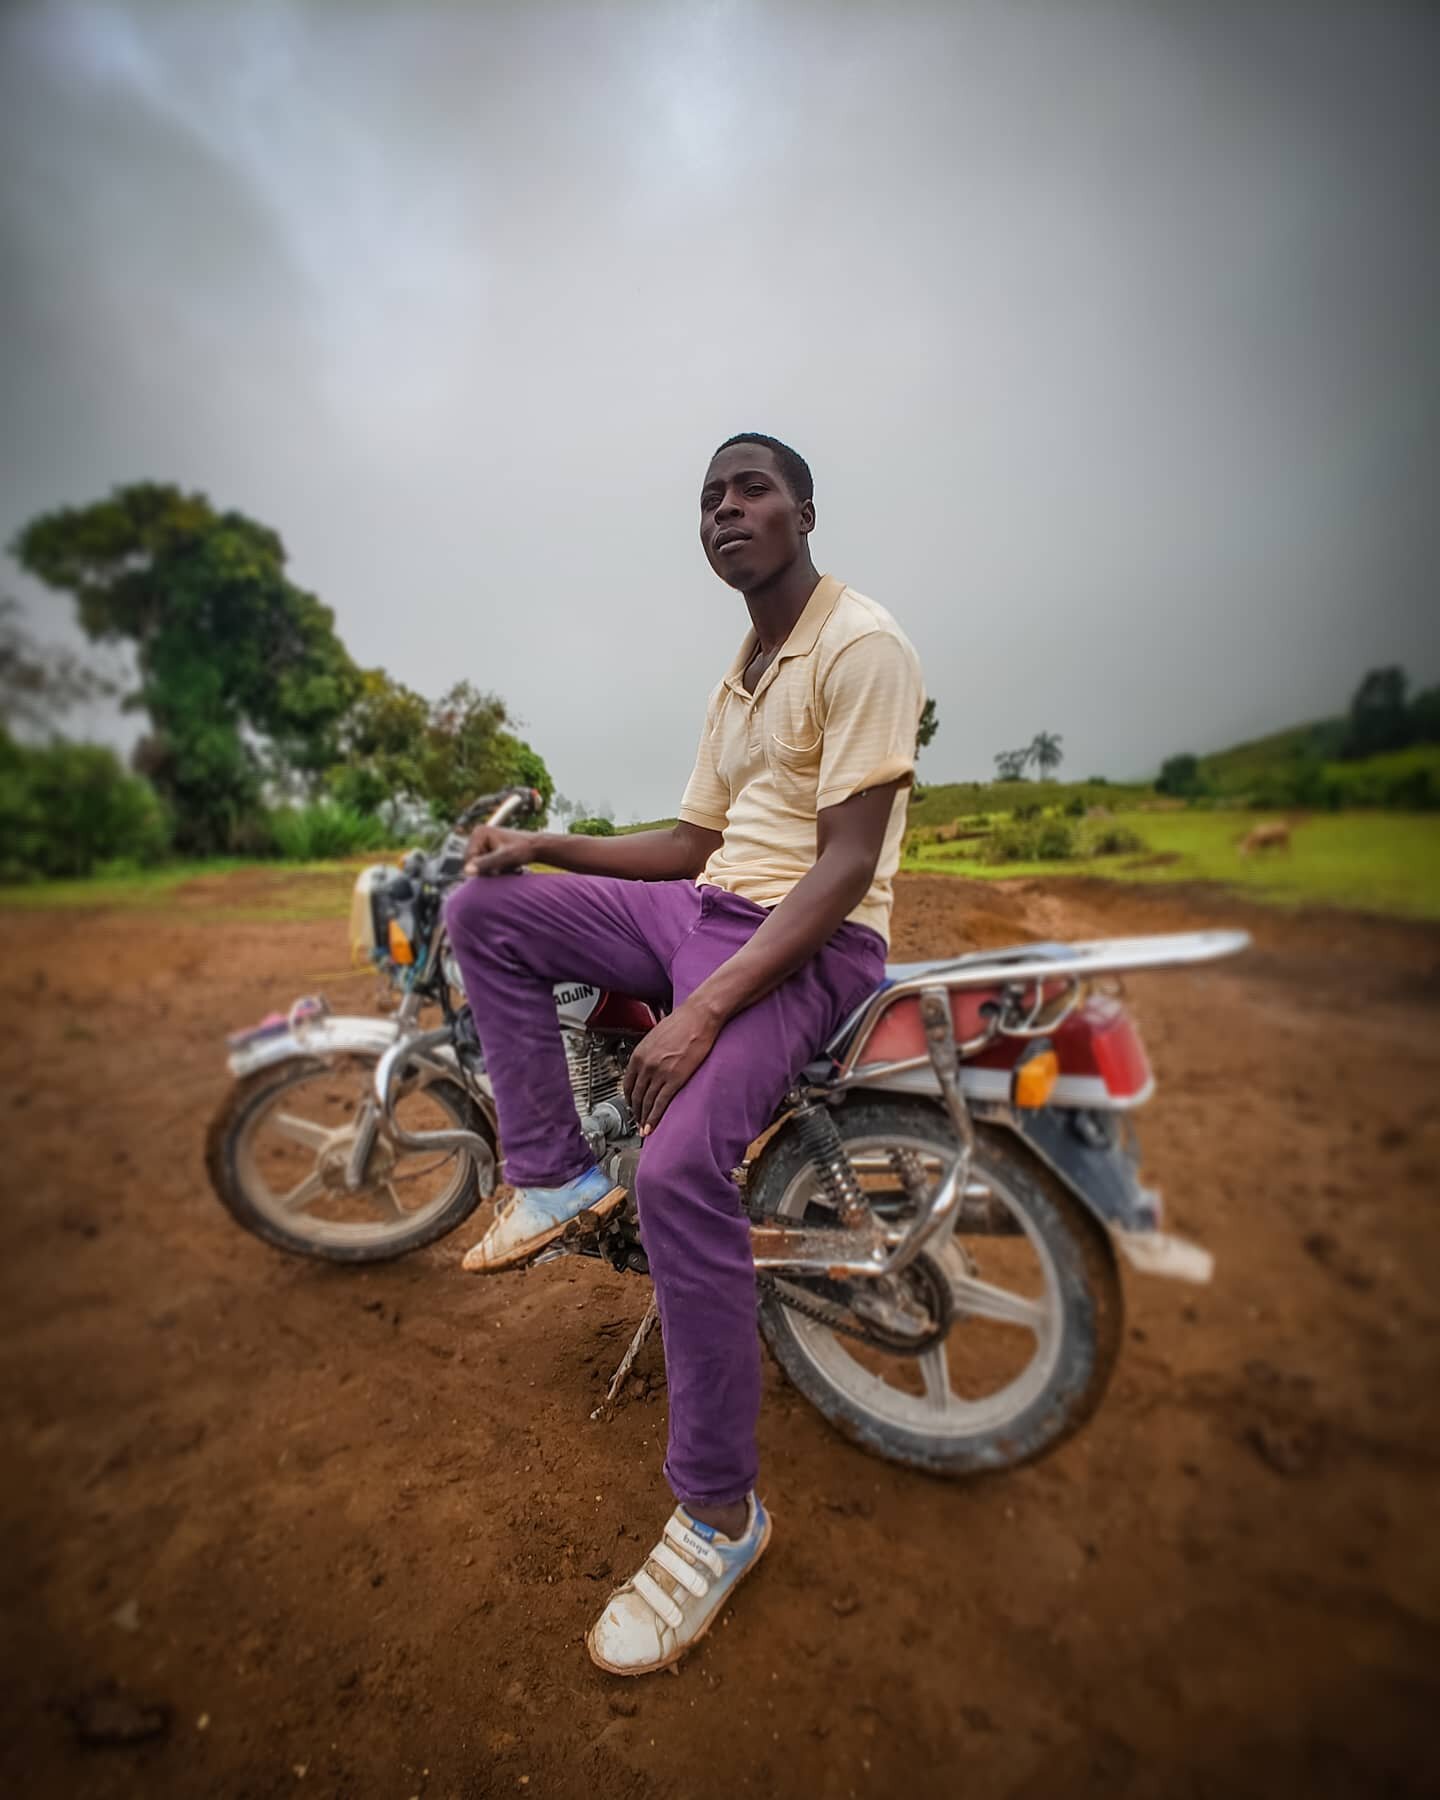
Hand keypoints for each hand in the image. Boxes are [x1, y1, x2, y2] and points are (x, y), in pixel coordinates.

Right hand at [464, 824, 539, 876]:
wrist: (537, 847)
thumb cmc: (523, 850)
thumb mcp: (504, 858)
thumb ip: (486, 864)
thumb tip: (466, 871)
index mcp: (478, 833)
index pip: (469, 859)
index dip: (482, 869)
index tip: (499, 870)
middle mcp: (478, 835)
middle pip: (472, 862)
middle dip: (487, 869)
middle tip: (505, 869)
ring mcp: (482, 841)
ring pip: (479, 865)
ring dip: (492, 870)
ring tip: (507, 867)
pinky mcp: (488, 847)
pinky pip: (485, 864)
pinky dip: (495, 868)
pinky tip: (506, 866)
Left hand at [623, 999, 721, 1135]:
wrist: (699, 1017)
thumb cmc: (682, 1023)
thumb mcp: (656, 1037)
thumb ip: (649, 1053)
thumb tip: (648, 1064)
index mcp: (639, 1054)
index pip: (627, 1083)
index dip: (628, 1098)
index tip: (631, 1105)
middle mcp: (645, 1065)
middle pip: (636, 1096)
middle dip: (635, 1111)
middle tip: (636, 1121)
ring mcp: (659, 1074)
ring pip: (646, 1102)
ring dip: (644, 1118)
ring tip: (643, 1128)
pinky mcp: (674, 1080)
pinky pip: (660, 1104)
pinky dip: (653, 1118)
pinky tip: (650, 1127)